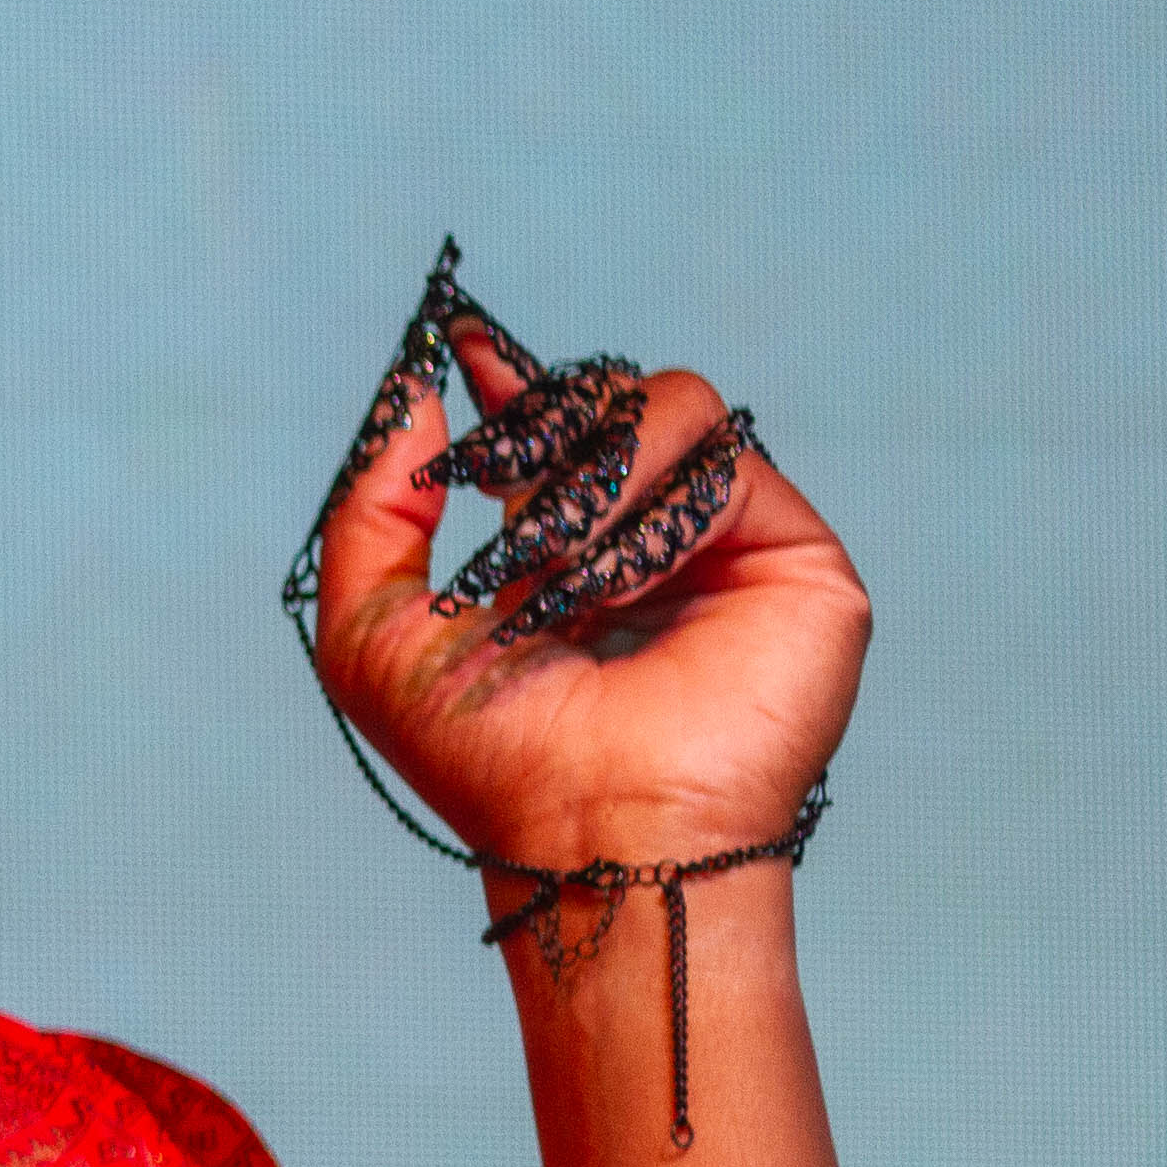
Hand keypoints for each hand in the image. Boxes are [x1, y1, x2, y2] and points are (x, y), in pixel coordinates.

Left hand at [299, 246, 867, 873]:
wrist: (586, 825)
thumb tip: (413, 392)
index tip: (456, 342)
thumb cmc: (486, 751)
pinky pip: (721, 463)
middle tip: (504, 500)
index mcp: (564, 548)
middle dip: (542, 432)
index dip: (508, 375)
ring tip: (561, 576)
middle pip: (609, 394)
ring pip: (669, 407)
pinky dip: (651, 517)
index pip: (553, 422)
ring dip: (592, 482)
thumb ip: (372, 509)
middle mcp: (651, 537)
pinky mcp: (794, 557)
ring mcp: (728, 543)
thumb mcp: (372, 628)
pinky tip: (620, 589)